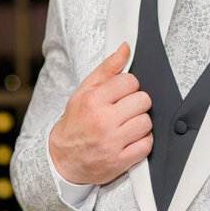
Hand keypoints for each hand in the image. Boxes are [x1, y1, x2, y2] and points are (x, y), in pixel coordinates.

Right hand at [48, 42, 152, 183]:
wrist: (63, 159)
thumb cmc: (76, 122)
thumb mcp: (85, 91)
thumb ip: (107, 69)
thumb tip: (125, 49)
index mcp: (93, 101)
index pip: (130, 82)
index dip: (130, 86)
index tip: (122, 94)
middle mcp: (102, 121)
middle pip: (143, 101)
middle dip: (137, 104)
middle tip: (126, 110)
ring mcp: (112, 143)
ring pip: (146, 123)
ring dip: (141, 123)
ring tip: (128, 125)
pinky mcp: (119, 161)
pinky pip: (146, 145)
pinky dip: (142, 142)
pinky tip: (130, 140)